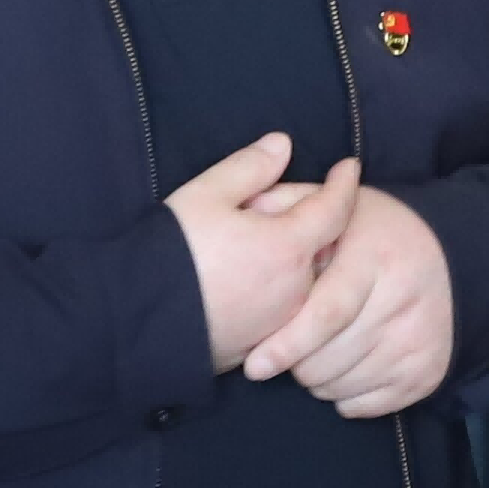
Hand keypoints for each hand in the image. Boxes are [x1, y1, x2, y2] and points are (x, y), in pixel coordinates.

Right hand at [171, 131, 357, 371]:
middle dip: (307, 218)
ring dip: (292, 253)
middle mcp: (297, 288)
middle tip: (270, 202)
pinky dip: (277, 282)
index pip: (335, 208)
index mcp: (289, 247)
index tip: (349, 166)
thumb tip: (283, 145)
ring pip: (303, 275)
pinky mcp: (263, 342)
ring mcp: (282, 320)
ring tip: (251, 238)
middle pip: (320, 243)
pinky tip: (245, 274)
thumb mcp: (205, 195)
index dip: (344, 183)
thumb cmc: (171, 255)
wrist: (140, 323)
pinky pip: (284, 304)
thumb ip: (249, 167)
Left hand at [247, 174, 454, 416]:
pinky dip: (343, 396)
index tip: (255, 364)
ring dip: (316, 380)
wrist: (453, 254)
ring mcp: (420, 341)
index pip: (328, 314)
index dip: (288, 344)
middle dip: (294, 364)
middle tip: (283, 350)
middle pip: (329, 359)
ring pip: (343, 386)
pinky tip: (342, 366)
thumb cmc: (374, 232)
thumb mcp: (336, 207)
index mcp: (375, 256)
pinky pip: (366, 405)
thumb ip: (290, 206)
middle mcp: (404, 301)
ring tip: (314, 351)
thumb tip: (246, 211)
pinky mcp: (428, 372)